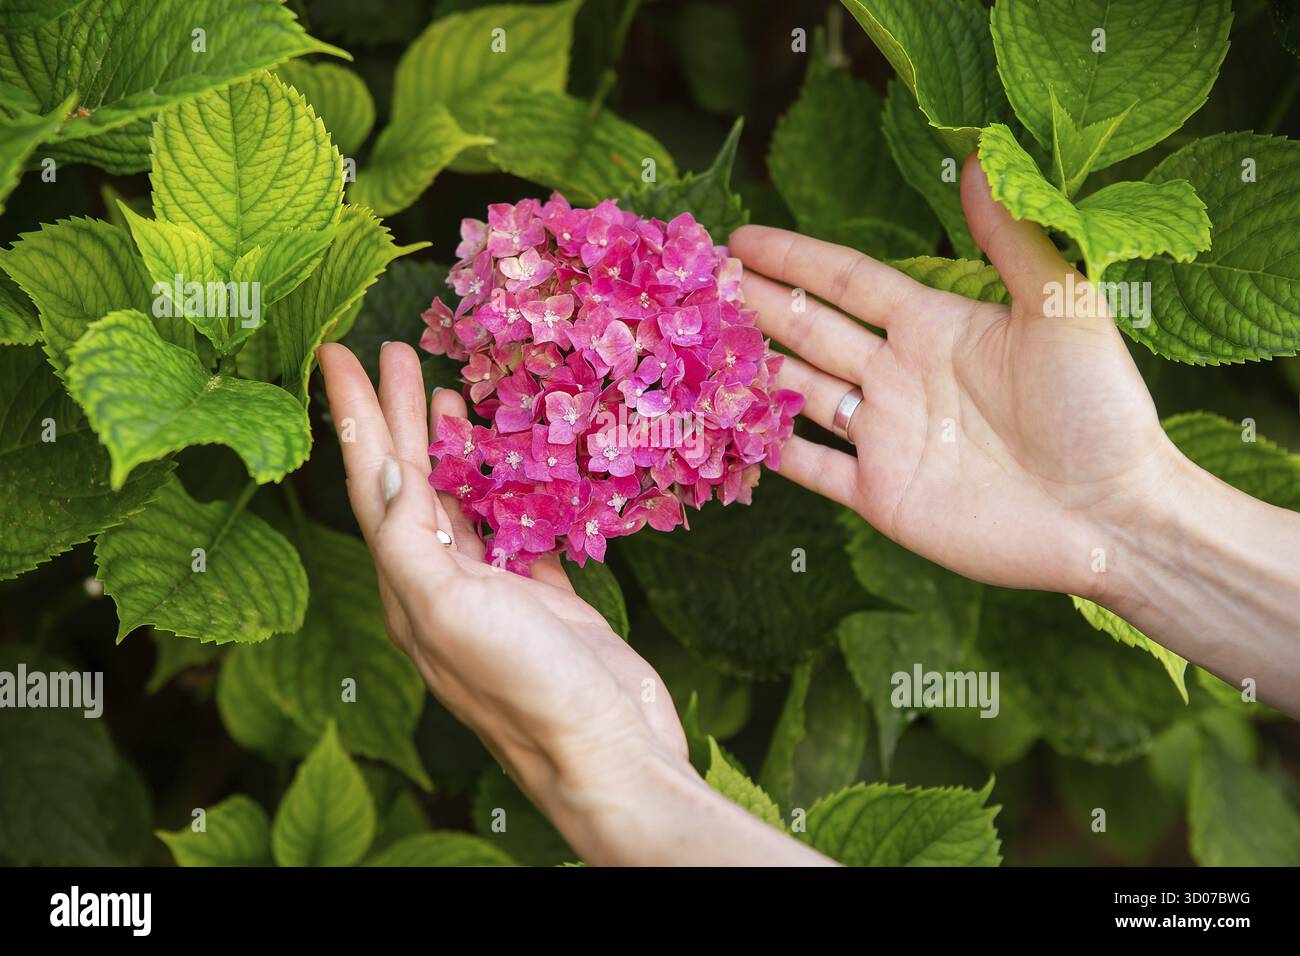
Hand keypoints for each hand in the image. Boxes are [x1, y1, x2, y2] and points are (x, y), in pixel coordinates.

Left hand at [316, 341, 830, 863]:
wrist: (608, 753)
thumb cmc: (526, 685)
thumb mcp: (448, 609)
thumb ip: (409, 541)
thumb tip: (381, 470)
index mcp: (409, 586)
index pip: (371, 483)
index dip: (355, 415)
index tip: (337, 352)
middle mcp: (443, 587)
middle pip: (412, 484)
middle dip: (399, 416)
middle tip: (395, 349)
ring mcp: (496, 595)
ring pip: (463, 505)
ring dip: (451, 450)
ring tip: (449, 393)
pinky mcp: (546, 604)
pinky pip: (521, 533)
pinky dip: (512, 494)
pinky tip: (515, 467)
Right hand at [729, 155, 1178, 600]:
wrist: (1111, 515)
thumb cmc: (1097, 407)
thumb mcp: (1060, 307)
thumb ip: (1010, 237)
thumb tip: (978, 157)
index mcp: (935, 326)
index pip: (847, 282)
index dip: (795, 257)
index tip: (741, 237)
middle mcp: (900, 377)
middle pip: (810, 330)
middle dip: (756, 303)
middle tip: (699, 281)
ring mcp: (886, 437)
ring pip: (799, 392)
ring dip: (751, 367)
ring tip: (697, 344)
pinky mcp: (882, 494)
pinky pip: (811, 466)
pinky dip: (769, 449)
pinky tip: (727, 428)